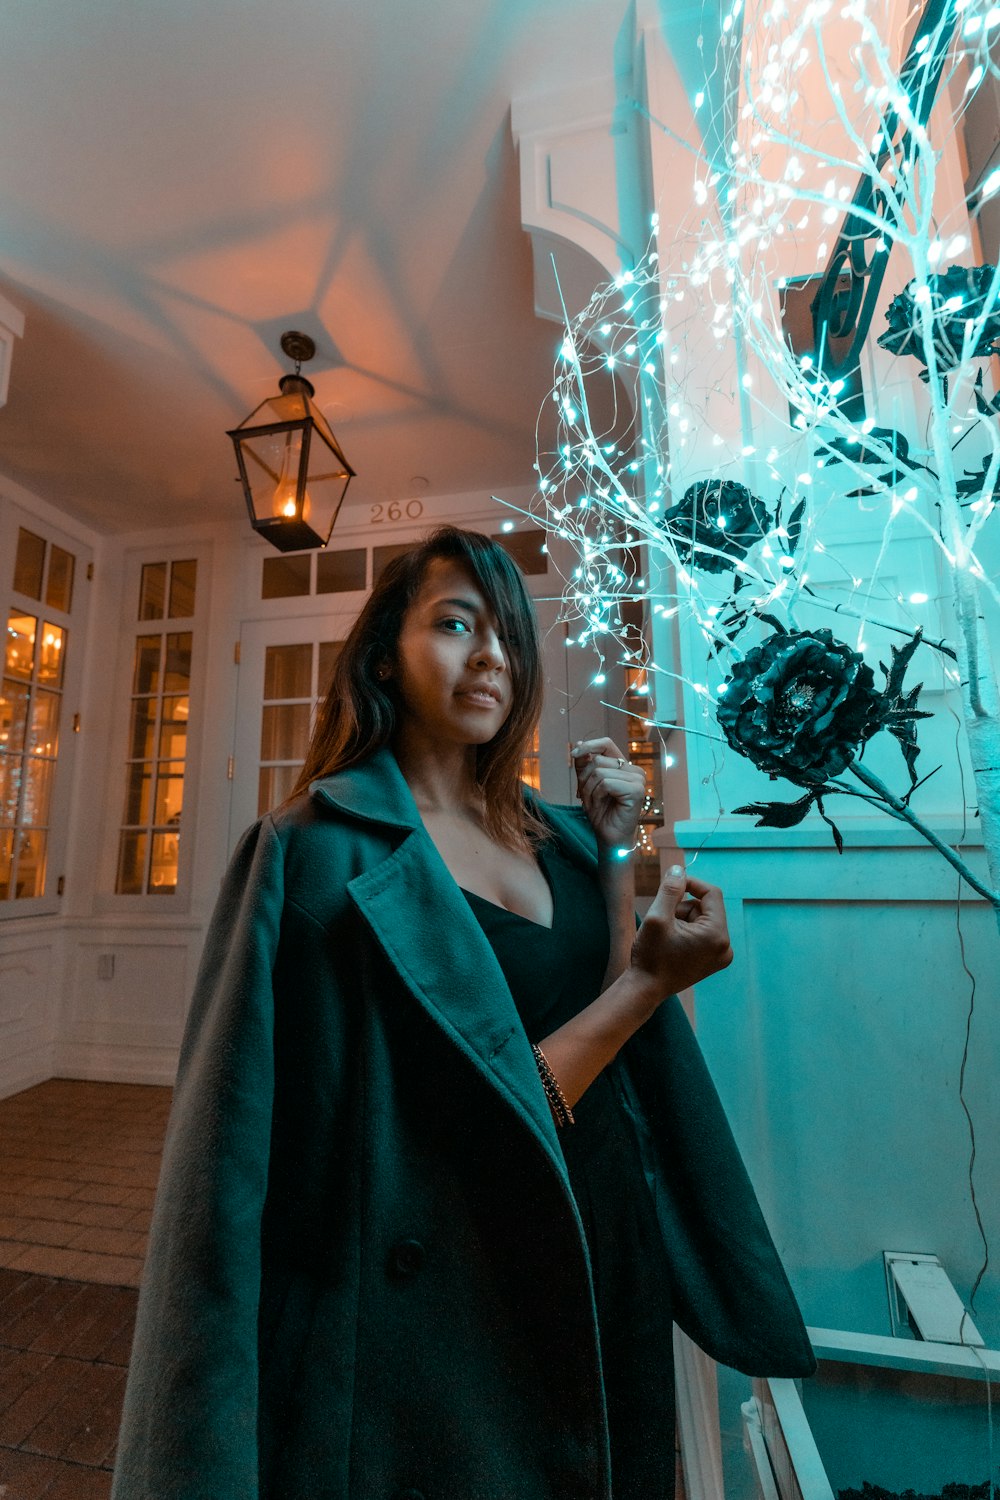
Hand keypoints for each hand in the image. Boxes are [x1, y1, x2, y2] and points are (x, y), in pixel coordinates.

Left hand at [571, 737, 646, 850]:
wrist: (608, 836)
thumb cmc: (600, 812)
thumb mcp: (586, 784)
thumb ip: (584, 764)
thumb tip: (579, 743)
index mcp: (624, 766)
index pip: (606, 743)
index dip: (588, 746)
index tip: (573, 754)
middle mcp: (634, 770)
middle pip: (598, 760)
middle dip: (584, 778)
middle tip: (586, 796)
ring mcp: (638, 779)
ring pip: (600, 772)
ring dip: (589, 790)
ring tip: (593, 802)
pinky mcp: (636, 790)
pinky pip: (605, 783)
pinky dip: (596, 795)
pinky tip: (600, 805)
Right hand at [630, 865, 732, 997]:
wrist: (646, 989)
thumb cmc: (650, 956)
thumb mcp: (658, 917)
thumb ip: (670, 890)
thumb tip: (678, 869)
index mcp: (717, 935)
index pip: (712, 894)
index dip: (691, 883)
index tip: (671, 882)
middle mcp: (725, 946)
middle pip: (707, 907)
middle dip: (683, 906)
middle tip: (663, 918)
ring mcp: (720, 956)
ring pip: (703, 919)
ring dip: (683, 918)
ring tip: (666, 934)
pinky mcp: (713, 961)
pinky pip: (703, 933)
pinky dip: (687, 930)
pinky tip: (672, 943)